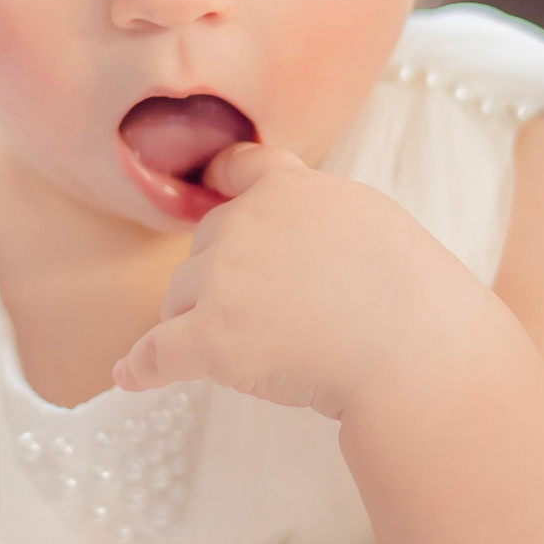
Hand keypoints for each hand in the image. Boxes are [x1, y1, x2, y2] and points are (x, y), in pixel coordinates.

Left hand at [111, 144, 504, 418]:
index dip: (223, 186)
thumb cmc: (413, 298)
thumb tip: (294, 237)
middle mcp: (248, 223)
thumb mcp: (371, 221)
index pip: (238, 168)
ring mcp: (224, 279)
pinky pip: (158, 352)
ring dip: (200, 323)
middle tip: (276, 319)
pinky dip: (142, 366)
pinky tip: (128, 376)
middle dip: (223, 279)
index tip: (211, 192)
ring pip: (179, 299)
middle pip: (204, 248)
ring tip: (258, 356)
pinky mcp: (211, 336)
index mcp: (290, 189)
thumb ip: (318, 216)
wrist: (415, 350)